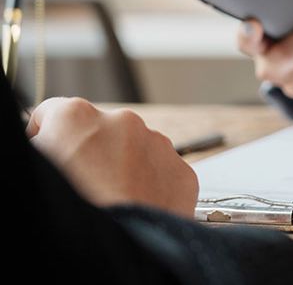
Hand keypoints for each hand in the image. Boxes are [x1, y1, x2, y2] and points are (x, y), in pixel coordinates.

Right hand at [26, 97, 197, 217]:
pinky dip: (151, 188)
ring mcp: (158, 144)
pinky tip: (135, 209)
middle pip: (101, 132)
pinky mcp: (182, 171)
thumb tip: (51, 148)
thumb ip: (46, 150)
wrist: (124, 248)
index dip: (47, 136)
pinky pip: (163, 173)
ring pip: (136, 151)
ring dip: (124, 170)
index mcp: (75, 117)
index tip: (50, 153)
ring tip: (112, 202)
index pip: (54, 113)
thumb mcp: (40, 172)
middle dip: (93, 154)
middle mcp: (122, 122)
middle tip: (85, 187)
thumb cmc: (75, 215)